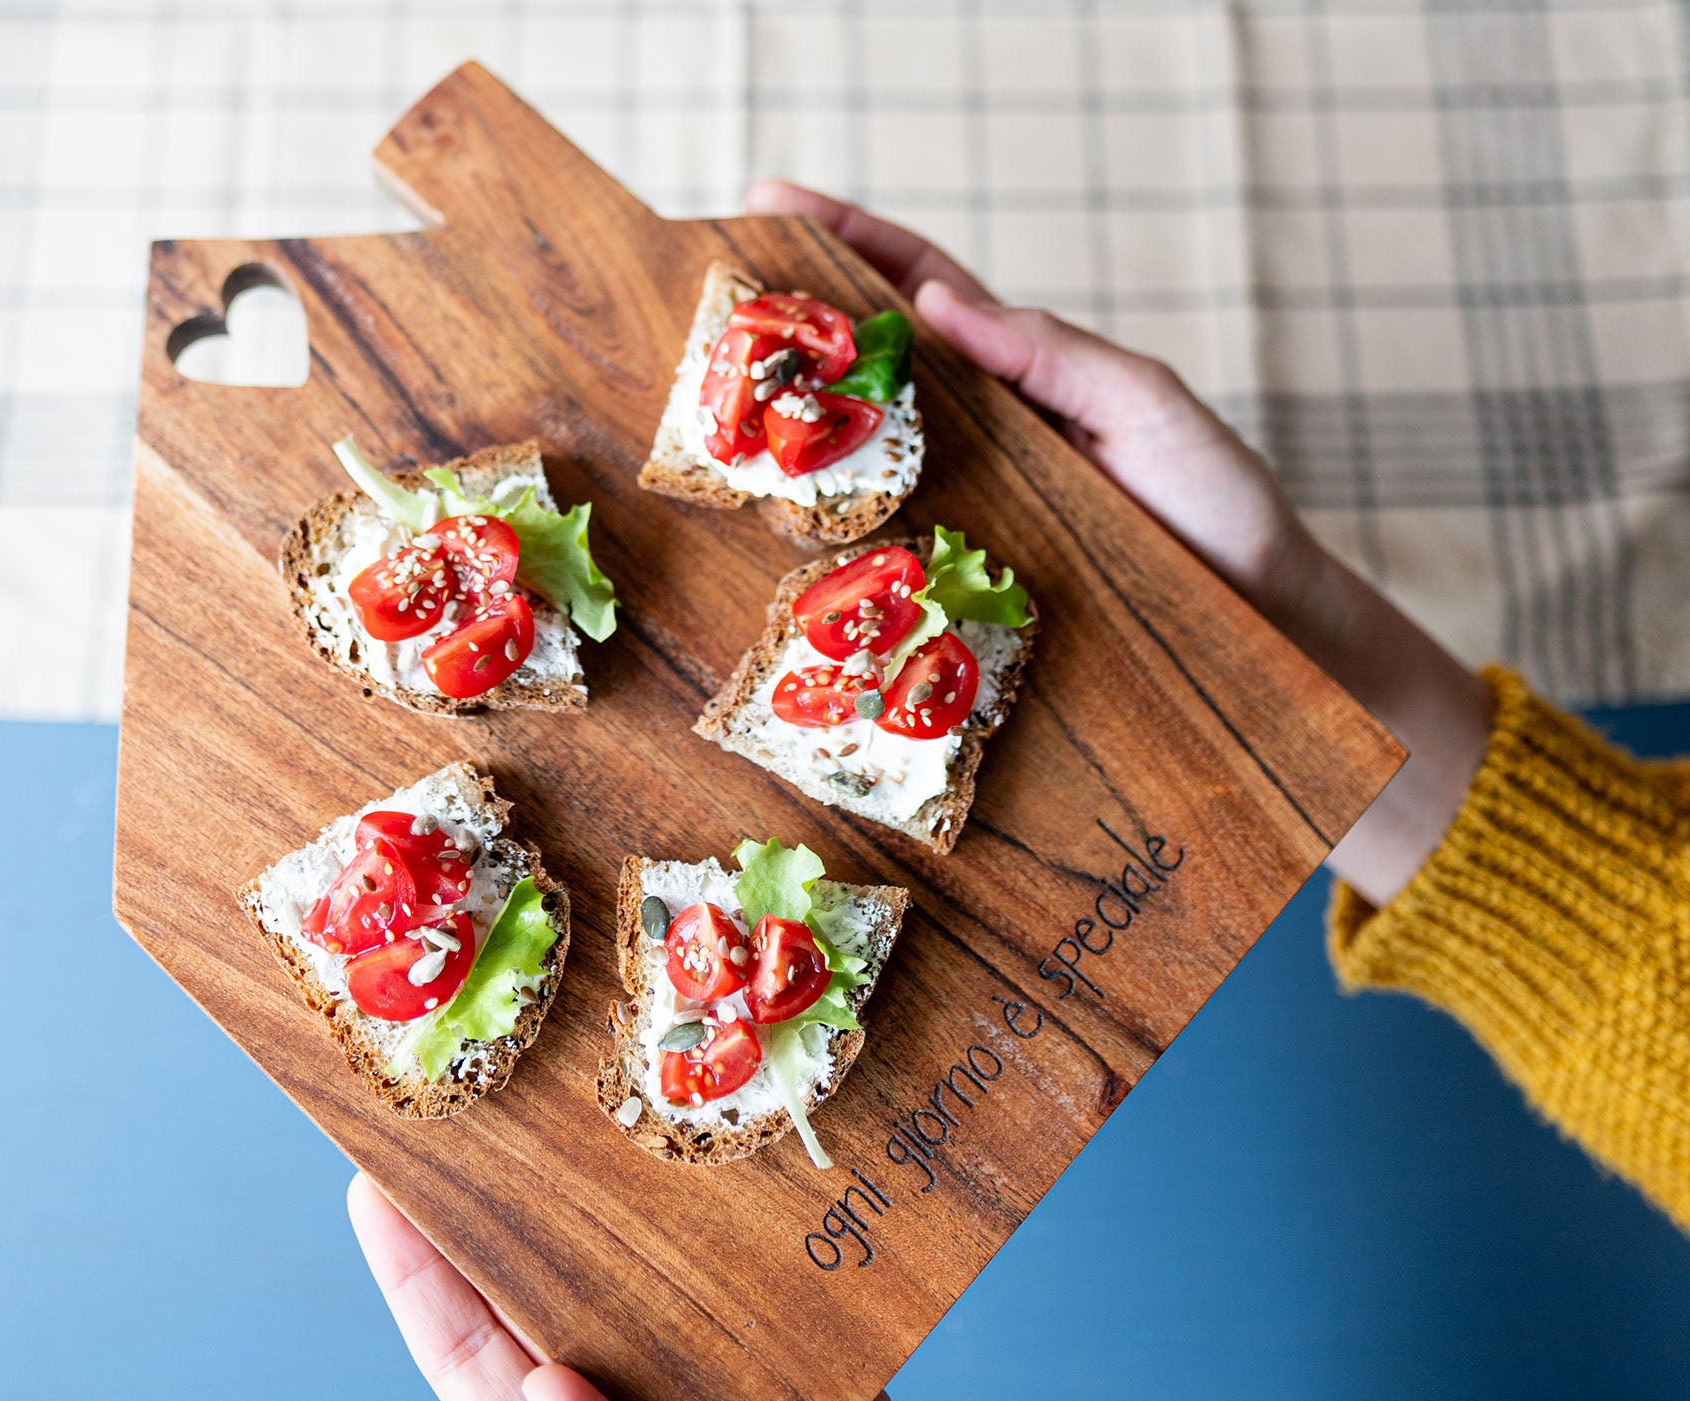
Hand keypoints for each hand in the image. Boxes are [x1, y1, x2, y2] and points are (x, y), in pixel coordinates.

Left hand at [347, 1174, 1065, 1400]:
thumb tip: (545, 1384)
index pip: (478, 1370)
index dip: (422, 1283)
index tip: (375, 1188)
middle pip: (556, 1301)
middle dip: (511, 1217)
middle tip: (476, 1115)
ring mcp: (734, 1396)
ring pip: (660, 1279)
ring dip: (624, 1205)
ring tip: (588, 1116)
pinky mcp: (824, 1374)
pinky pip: (778, 1284)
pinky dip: (754, 1229)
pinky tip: (731, 1166)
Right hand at [745, 181, 1492, 908]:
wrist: (1266, 621)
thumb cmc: (1220, 505)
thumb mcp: (1146, 407)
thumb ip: (1052, 354)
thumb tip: (937, 302)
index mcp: (1027, 378)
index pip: (926, 292)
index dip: (849, 244)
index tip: (767, 205)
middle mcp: (988, 440)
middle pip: (875, 370)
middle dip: (794, 328)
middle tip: (709, 299)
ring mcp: (973, 513)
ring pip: (870, 462)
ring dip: (795, 434)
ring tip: (715, 402)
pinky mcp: (970, 588)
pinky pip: (893, 552)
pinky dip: (836, 538)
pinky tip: (779, 533)